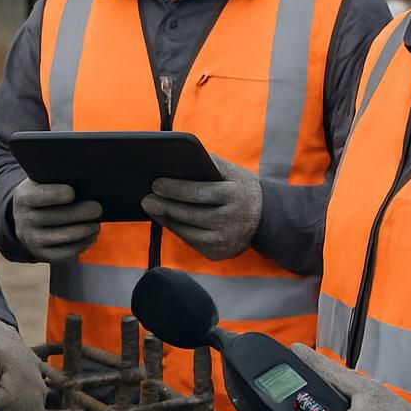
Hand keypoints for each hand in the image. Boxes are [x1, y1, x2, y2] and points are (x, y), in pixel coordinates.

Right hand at [11, 178, 101, 262]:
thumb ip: (58, 179)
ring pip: (61, 237)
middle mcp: (23, 219)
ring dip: (83, 231)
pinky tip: (92, 236)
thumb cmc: (45, 193)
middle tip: (97, 209)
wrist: (28, 217)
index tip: (72, 192)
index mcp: (23, 197)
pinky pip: (64, 253)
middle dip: (78, 213)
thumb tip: (85, 180)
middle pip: (53, 217)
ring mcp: (31, 239)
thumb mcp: (42, 182)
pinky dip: (81, 245)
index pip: (38, 196)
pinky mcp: (41, 254)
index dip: (54, 195)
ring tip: (96, 224)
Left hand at [141, 155, 261, 260]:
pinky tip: (165, 219)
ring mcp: (225, 240)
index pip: (201, 192)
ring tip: (151, 208)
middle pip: (191, 214)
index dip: (176, 189)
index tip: (156, 184)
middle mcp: (232, 221)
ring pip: (188, 231)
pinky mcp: (218, 253)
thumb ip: (213, 164)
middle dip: (166, 206)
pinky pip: (191, 242)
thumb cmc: (242, 190)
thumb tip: (185, 157)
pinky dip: (176, 230)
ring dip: (167, 219)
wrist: (264, 219)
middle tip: (146, 199)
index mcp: (235, 196)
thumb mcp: (235, 173)